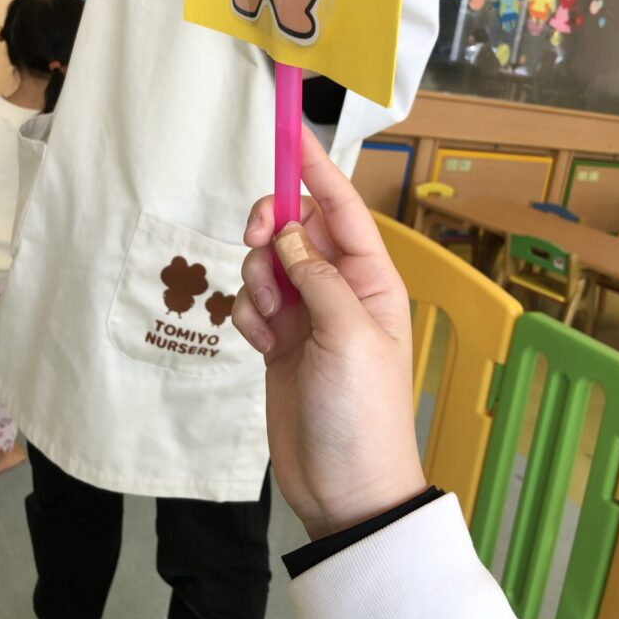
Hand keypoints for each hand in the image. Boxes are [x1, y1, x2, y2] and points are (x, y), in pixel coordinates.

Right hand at [233, 128, 425, 540]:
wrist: (343, 486)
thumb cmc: (363, 411)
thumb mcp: (348, 334)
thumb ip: (316, 276)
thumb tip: (291, 232)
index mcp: (370, 278)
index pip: (340, 208)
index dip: (314, 169)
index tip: (290, 133)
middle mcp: (338, 287)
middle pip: (296, 228)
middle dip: (272, 228)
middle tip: (259, 241)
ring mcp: (306, 314)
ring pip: (268, 262)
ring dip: (257, 279)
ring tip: (271, 320)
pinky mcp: (279, 339)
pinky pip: (252, 301)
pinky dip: (249, 314)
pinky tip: (264, 345)